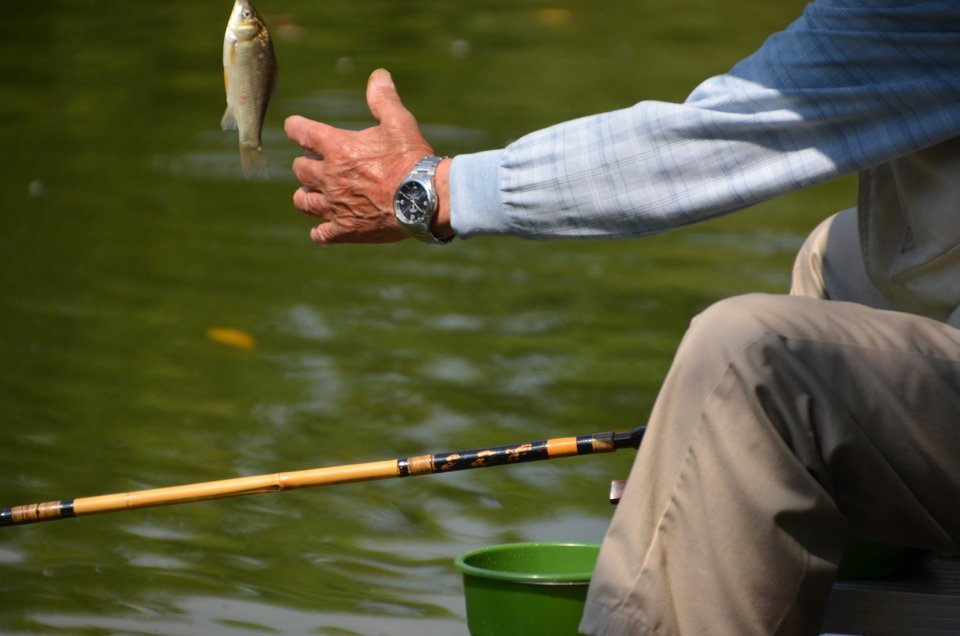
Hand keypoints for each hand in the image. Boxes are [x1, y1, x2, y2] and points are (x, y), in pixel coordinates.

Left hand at [285, 69, 433, 244]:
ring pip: (303, 202)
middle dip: (306, 165)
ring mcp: (335, 206)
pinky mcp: (345, 230)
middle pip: (299, 169)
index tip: (296, 127)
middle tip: (320, 165)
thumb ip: (383, 99)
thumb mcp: (399, 123)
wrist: (426, 198)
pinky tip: (325, 229)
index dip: (296, 127)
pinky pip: (320, 235)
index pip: (300, 132)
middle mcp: (329, 177)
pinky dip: (320, 232)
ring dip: (307, 196)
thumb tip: (378, 75)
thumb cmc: (412, 158)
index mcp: (337, 148)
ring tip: (316, 195)